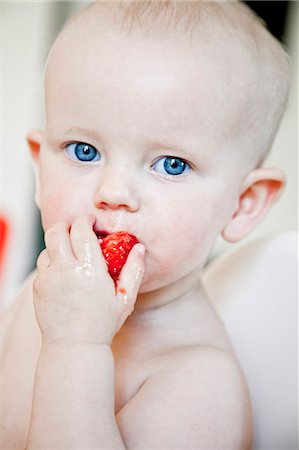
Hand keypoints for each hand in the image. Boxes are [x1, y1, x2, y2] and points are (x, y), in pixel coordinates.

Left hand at [33, 215, 144, 344]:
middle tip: (75, 229)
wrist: (75, 347)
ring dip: (57, 243)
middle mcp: (65, 269)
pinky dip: (51, 261)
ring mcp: (49, 278)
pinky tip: (63, 271)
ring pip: (47, 247)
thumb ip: (134, 270)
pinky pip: (42, 265)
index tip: (90, 221)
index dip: (85, 220)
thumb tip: (140, 248)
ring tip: (69, 252)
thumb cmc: (103, 323)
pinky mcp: (39, 288)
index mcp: (89, 268)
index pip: (81, 230)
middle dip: (66, 225)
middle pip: (56, 231)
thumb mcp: (125, 298)